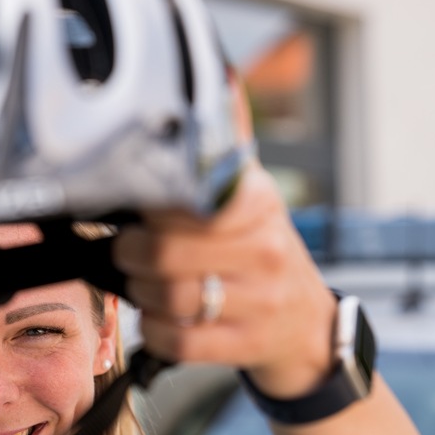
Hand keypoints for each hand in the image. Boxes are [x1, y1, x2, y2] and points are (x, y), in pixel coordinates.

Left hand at [113, 160, 337, 397]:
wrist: (306, 321)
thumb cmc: (261, 254)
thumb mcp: (250, 200)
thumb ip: (219, 157)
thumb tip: (213, 91)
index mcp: (258, 202)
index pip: (191, 196)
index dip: (149, 205)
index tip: (138, 210)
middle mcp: (265, 249)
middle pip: (166, 251)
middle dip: (130, 252)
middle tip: (127, 250)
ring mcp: (260, 300)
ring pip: (171, 296)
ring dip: (140, 292)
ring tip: (142, 283)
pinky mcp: (248, 343)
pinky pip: (181, 341)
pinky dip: (153, 330)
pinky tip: (155, 318)